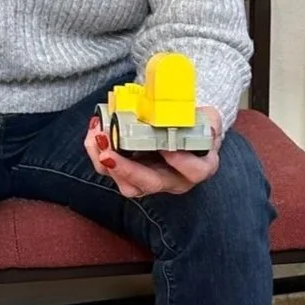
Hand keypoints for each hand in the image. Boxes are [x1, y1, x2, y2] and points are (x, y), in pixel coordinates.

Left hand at [84, 108, 221, 198]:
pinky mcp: (130, 173)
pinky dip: (98, 152)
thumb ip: (209, 120)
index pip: (194, 172)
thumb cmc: (195, 125)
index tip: (168, 148)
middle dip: (127, 170)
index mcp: (196, 168)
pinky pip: (112, 171)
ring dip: (108, 163)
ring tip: (98, 137)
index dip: (181, 162)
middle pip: (150, 184)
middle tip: (109, 154)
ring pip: (127, 184)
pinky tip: (95, 132)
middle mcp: (172, 180)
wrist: (181, 129)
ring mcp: (149, 179)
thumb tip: (201, 119)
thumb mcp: (208, 120)